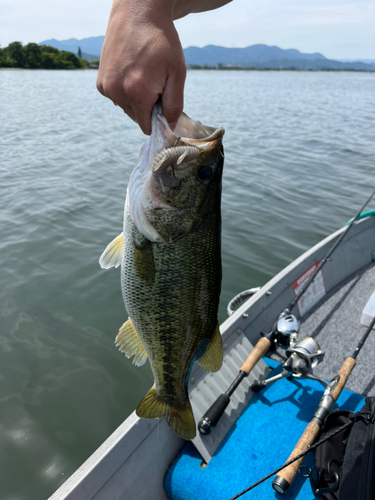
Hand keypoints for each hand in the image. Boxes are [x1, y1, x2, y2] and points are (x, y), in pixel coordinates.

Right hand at [97, 0, 185, 134]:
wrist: (137, 13)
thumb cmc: (161, 41)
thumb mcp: (177, 73)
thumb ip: (174, 104)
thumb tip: (170, 127)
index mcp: (138, 93)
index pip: (147, 126)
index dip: (158, 118)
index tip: (163, 103)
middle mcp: (118, 92)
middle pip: (137, 117)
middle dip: (147, 106)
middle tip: (154, 82)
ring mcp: (106, 87)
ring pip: (126, 108)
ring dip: (135, 99)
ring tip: (142, 73)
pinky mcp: (100, 82)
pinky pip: (116, 97)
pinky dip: (124, 90)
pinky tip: (130, 71)